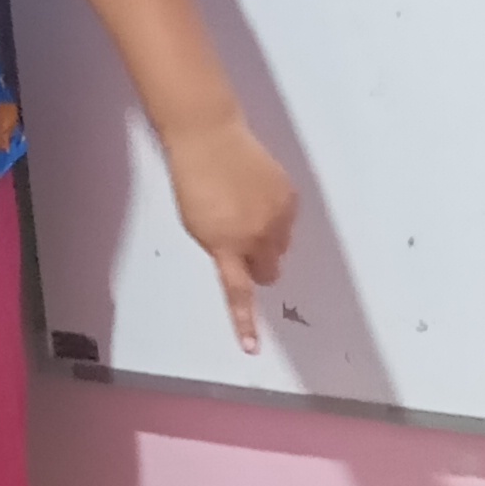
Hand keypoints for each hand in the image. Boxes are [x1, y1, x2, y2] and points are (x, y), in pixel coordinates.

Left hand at [163, 109, 298, 354]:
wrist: (209, 137)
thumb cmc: (194, 182)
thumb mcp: (198, 227)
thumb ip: (221, 250)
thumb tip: (243, 260)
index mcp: (227, 246)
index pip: (239, 293)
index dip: (245, 322)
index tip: (252, 348)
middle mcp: (257, 236)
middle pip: (270, 271)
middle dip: (260, 265)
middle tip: (243, 245)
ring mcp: (278, 216)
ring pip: (282, 246)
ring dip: (269, 240)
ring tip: (248, 212)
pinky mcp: (290, 196)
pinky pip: (289, 221)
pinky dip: (277, 217)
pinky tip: (259, 196)